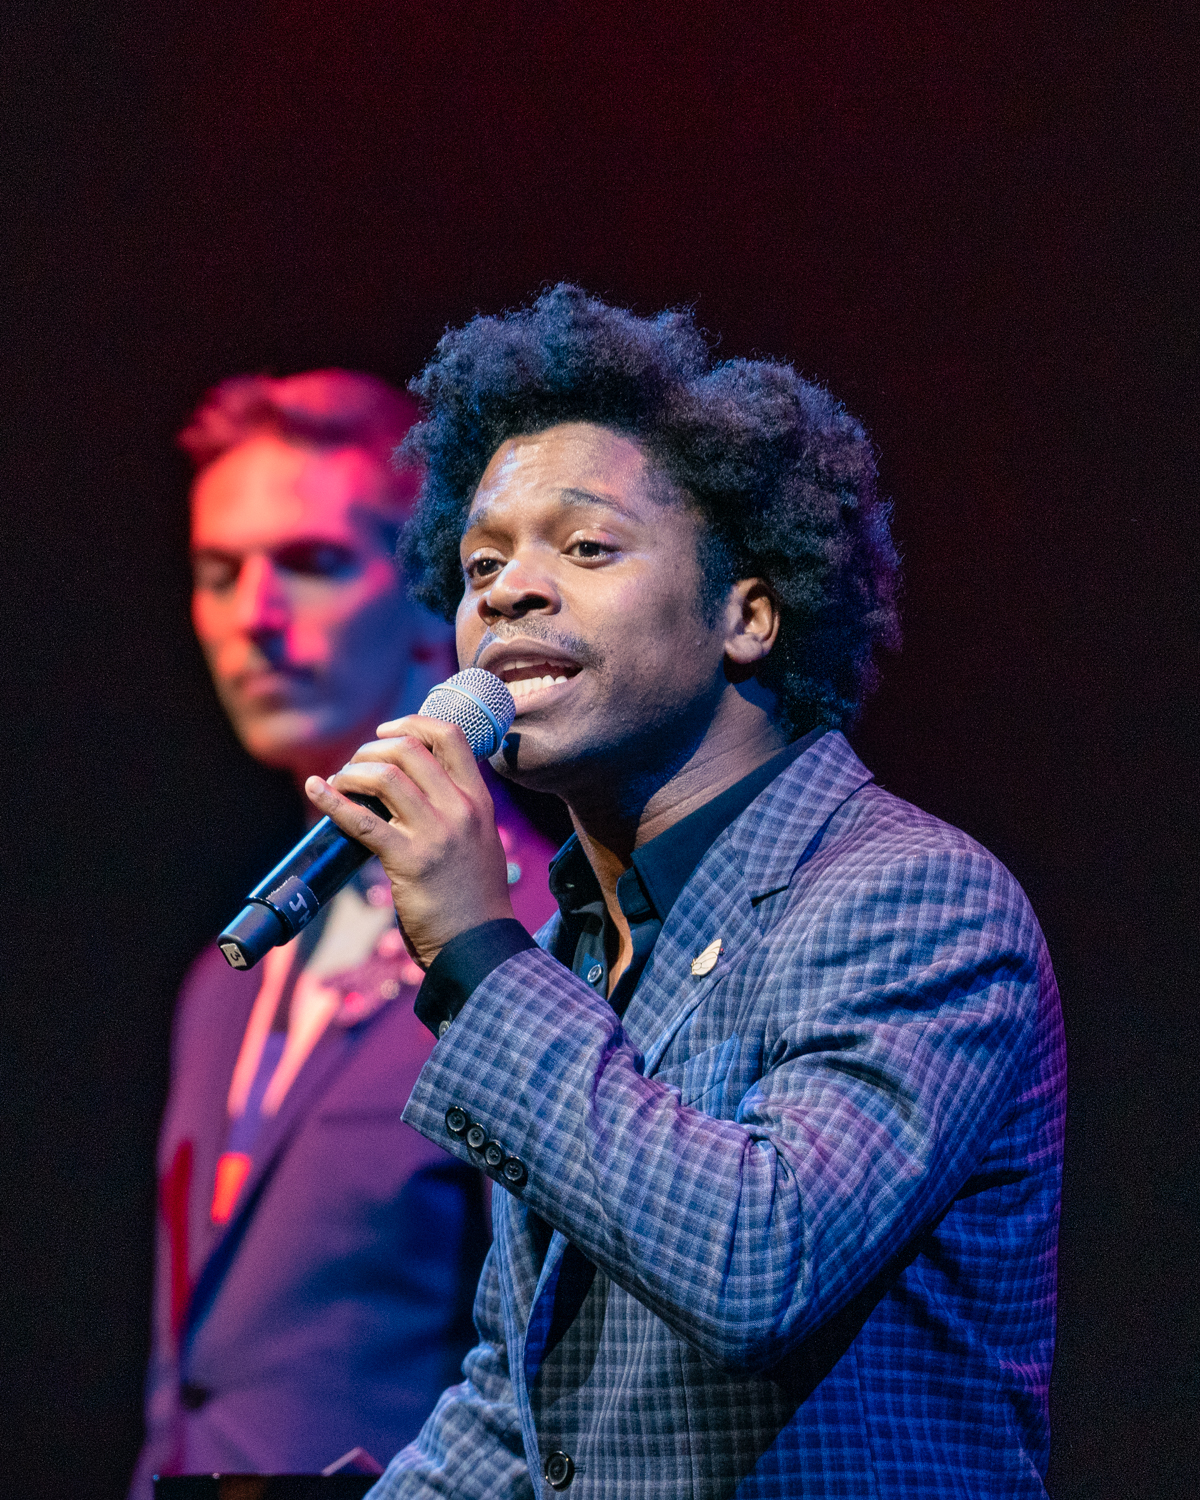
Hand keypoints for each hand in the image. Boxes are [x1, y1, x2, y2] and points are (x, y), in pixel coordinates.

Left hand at [304, 714, 515, 968]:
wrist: (479, 943)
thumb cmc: (476, 896)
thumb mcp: (481, 840)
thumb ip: (459, 811)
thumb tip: (417, 787)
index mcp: (478, 800)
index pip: (450, 736)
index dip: (413, 723)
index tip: (387, 731)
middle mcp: (460, 809)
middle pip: (409, 750)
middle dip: (372, 749)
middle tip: (355, 765)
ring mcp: (436, 834)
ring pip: (385, 777)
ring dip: (353, 772)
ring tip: (340, 782)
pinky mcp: (409, 861)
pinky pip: (362, 821)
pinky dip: (332, 801)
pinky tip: (316, 790)